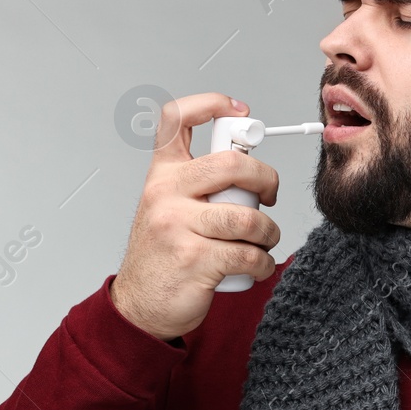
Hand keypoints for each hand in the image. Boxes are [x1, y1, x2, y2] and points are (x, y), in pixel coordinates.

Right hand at [110, 93, 281, 341]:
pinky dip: (263, 264)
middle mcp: (165, 194)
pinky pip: (249, 254)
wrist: (141, 305)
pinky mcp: (195, 259)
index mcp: (162, 175)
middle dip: (267, 179)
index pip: (177, 119)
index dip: (211, 104)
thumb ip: (200, 185)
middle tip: (269, 196)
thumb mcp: (170, 207)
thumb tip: (250, 166)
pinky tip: (255, 267)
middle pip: (234, 165)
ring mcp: (178, 226)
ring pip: (249, 217)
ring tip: (263, 242)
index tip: (239, 112)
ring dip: (268, 233)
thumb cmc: (165, 254)